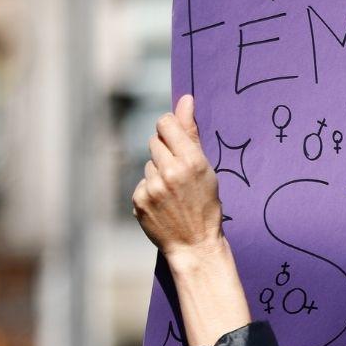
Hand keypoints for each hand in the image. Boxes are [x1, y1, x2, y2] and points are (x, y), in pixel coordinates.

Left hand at [132, 95, 249, 345]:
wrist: (195, 245)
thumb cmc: (207, 206)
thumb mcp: (207, 169)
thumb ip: (191, 133)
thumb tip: (185, 99)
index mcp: (192, 162)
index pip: (166, 124)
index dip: (170, 129)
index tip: (176, 138)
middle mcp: (170, 172)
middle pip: (155, 142)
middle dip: (165, 152)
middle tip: (179, 173)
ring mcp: (152, 187)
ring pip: (148, 164)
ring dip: (157, 173)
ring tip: (173, 192)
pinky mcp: (139, 200)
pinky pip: (141, 182)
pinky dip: (149, 189)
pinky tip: (163, 203)